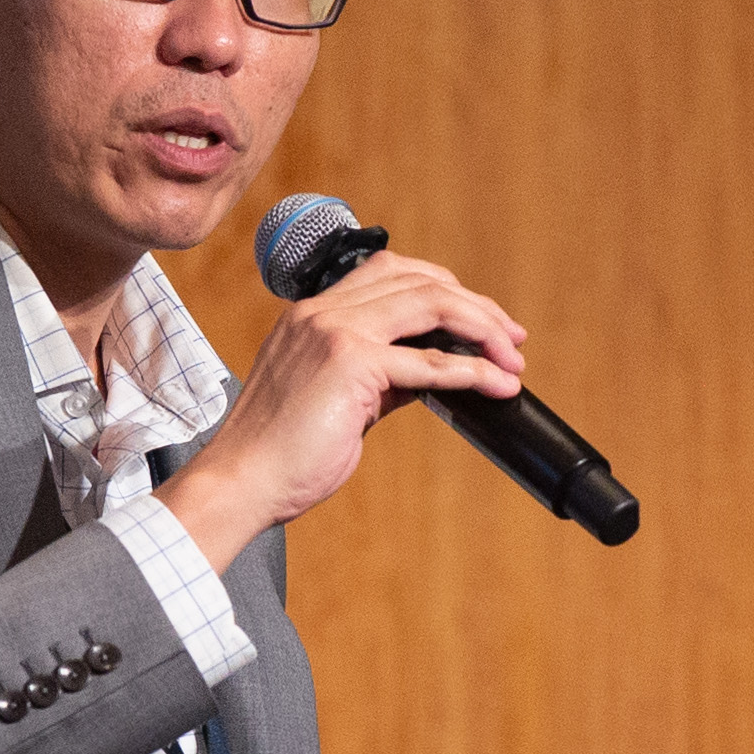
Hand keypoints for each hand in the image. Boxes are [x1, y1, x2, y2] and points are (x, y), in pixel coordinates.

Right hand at [155, 247, 527, 558]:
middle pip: (420, 281)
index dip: (443, 288)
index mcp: (313, 313)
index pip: (390, 271)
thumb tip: (433, 372)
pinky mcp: (351, 364)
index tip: (478, 319)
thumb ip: (380, 377)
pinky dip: (475, 370)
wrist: (240, 481)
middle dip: (476, 307)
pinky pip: (431, 361)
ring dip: (483, 329)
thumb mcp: (335, 399)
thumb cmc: (280, 452)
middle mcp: (322, 311)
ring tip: (512, 358)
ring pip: (432, 305)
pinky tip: (499, 384)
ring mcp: (335, 332)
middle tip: (512, 338)